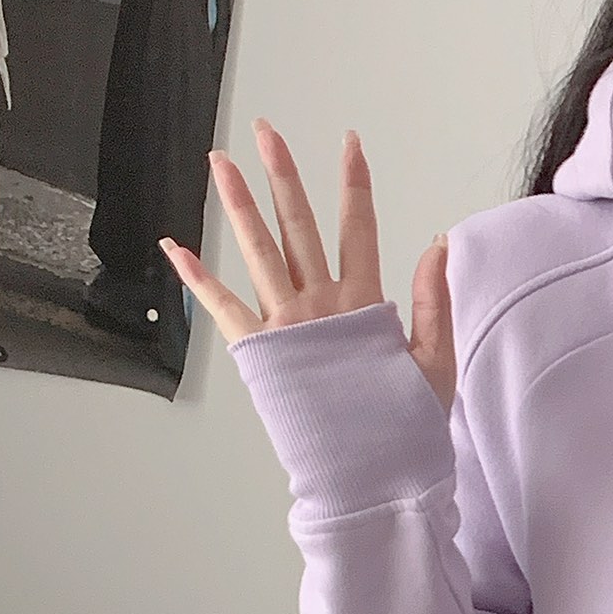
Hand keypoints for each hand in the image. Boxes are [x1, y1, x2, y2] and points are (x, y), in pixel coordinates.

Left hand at [159, 123, 456, 414]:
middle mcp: (321, 307)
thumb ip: (432, 301)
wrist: (369, 480)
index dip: (356, 185)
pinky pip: (222, 306)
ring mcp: (286, 327)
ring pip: (258, 251)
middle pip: (299, 227)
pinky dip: (197, 278)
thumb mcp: (435, 365)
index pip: (360, 230)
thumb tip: (437, 242)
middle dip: (283, 176)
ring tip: (218, 163)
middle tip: (266, 133)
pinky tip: (175, 248)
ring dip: (237, 204)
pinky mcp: (259, 354)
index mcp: (365, 307)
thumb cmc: (405, 433)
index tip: (350, 144)